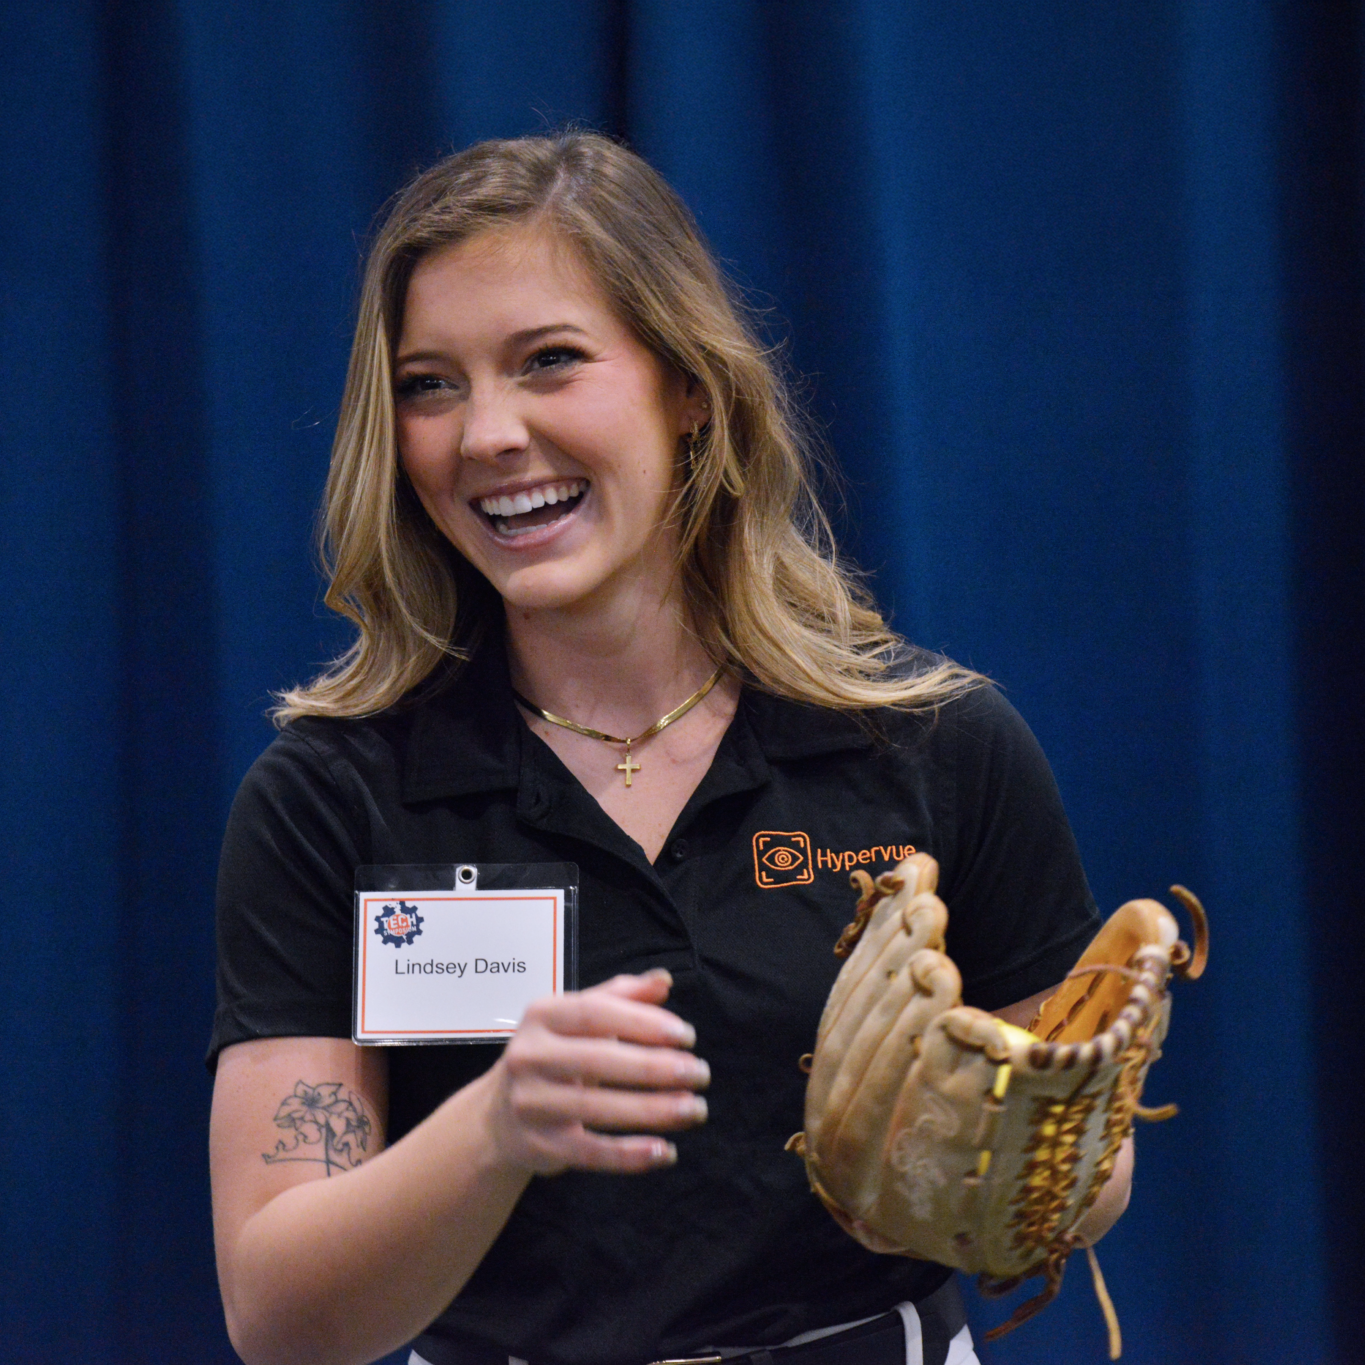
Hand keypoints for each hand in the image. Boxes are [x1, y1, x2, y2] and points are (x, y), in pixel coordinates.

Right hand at [484, 969, 709, 1175]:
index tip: (687, 1036)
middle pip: (599, 1060)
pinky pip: (590, 1152)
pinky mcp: (539, 1145)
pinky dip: (629, 1155)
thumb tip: (662, 981)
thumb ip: (621, 996)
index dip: (643, 1022)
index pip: (596, 1012)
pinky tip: (665, 1151)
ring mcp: (530, 1103)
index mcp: (542, 1015)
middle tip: (700, 1073)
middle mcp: (529, 1056)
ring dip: (653, 1111)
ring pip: (597, 1108)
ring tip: (695, 1109)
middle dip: (656, 1067)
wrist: (498, 1116)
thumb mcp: (577, 1019)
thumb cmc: (553, 1055)